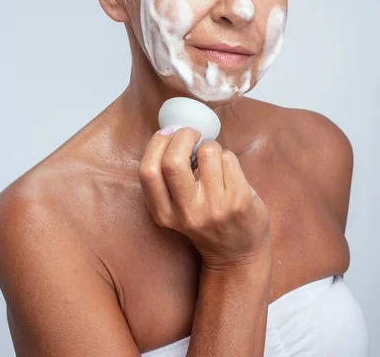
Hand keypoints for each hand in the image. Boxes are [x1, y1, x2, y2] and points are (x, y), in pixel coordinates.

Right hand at [138, 126, 270, 270]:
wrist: (237, 255)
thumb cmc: (205, 221)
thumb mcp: (176, 210)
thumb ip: (169, 179)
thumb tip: (173, 132)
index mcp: (164, 214)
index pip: (148, 171)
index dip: (156, 144)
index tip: (168, 133)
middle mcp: (187, 212)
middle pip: (173, 161)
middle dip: (183, 136)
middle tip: (192, 134)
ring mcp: (214, 207)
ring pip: (207, 152)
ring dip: (211, 146)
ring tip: (214, 159)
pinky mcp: (239, 200)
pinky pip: (229, 158)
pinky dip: (228, 156)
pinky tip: (229, 171)